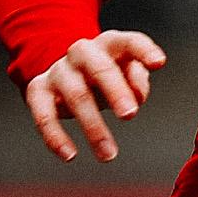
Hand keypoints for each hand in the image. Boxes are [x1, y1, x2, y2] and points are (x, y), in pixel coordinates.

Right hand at [24, 30, 166, 162]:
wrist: (68, 73)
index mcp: (109, 44)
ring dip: (93, 127)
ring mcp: (59, 70)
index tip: (158, 63)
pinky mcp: (38, 90)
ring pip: (75, 95)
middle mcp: (82, 52)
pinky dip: (55, 137)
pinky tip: (70, 155)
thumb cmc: (105, 75)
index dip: (144, 50)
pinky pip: (43, 114)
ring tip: (108, 153)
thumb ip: (137, 79)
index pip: (128, 41)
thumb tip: (137, 95)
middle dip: (115, 91)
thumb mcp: (126, 73)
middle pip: (98, 68)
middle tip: (130, 115)